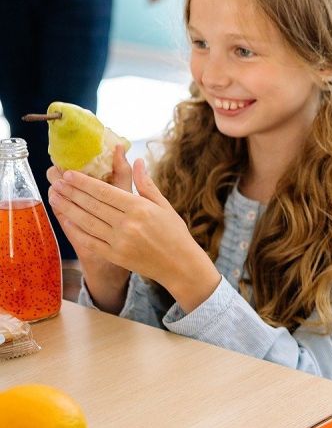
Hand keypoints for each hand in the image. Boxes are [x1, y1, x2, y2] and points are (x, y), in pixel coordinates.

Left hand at [49, 158, 220, 311]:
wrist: (180, 266)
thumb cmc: (175, 234)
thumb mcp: (164, 206)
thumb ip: (146, 184)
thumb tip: (137, 162)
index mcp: (140, 208)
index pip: (105, 192)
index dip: (84, 182)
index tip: (69, 175)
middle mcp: (127, 224)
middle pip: (92, 205)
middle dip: (71, 192)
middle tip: (56, 182)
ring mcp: (119, 241)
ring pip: (86, 221)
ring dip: (68, 208)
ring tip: (54, 197)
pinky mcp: (114, 256)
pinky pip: (89, 240)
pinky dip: (75, 229)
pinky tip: (65, 219)